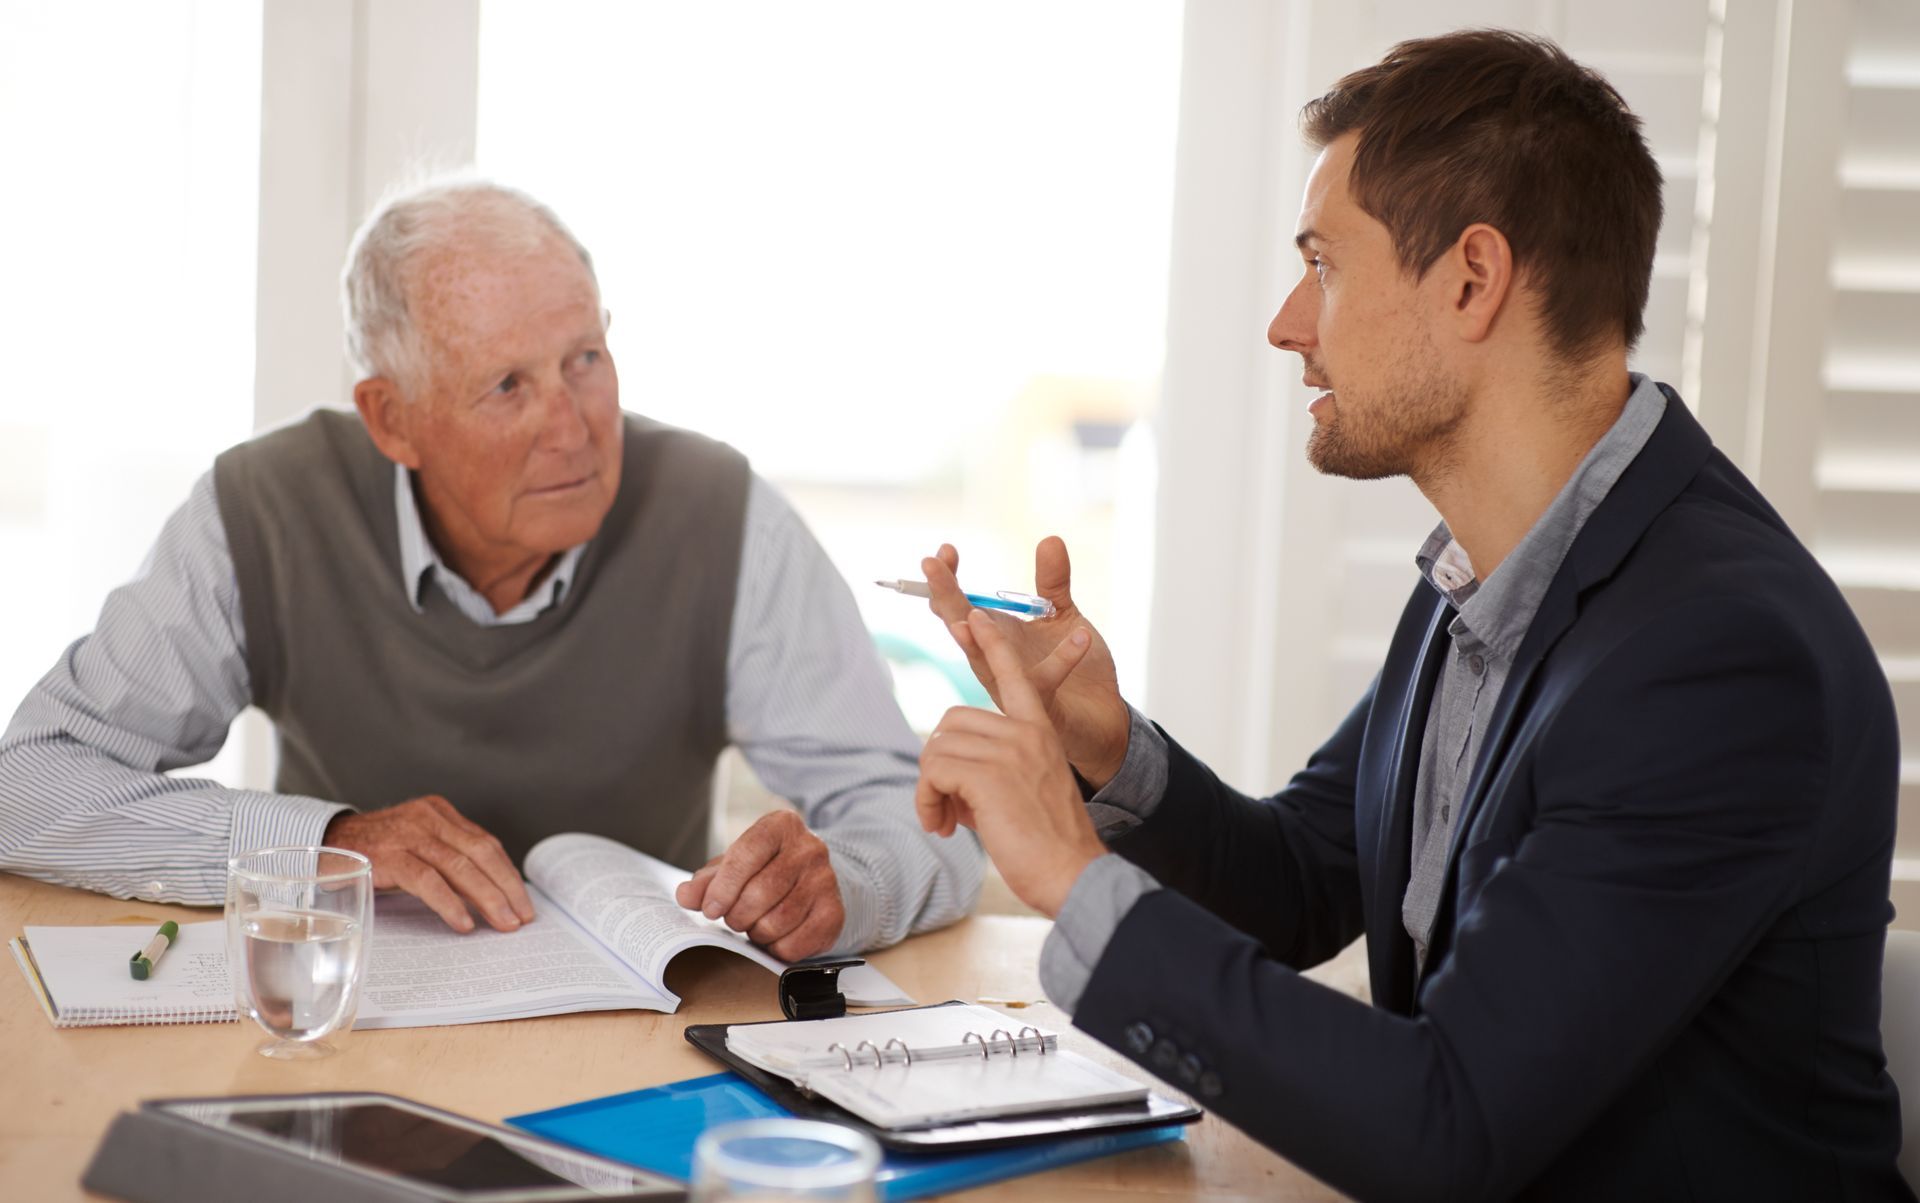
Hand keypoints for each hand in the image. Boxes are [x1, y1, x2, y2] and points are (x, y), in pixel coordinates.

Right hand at [323, 796, 535, 933]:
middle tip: (522, 917)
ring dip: (487, 898)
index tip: (523, 901)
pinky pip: (427, 880)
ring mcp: (408, 834)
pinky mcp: (388, 855)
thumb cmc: (373, 852)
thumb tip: (487, 895)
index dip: (507, 874)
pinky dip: (449, 903)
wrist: (321, 843)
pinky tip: (464, 923)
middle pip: (480, 853)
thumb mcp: (414, 846)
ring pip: (460, 866)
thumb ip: (446, 859)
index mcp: (439, 813)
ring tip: (503, 923)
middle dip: (506, 887)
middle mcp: (428, 818)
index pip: (486, 843)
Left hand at [674, 809, 845, 960]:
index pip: (746, 854)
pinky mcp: (835, 912)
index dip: (723, 887)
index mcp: (781, 826)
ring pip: (778, 920)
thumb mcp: (734, 866)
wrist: (811, 879)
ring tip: (755, 925)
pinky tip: (775, 938)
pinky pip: (797, 943)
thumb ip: (707, 881)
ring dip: (757, 932)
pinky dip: (777, 948)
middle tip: (734, 919)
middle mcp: (810, 848)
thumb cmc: (765, 870)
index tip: (710, 909)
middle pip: (761, 891)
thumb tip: (686, 895)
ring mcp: (826, 880)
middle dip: (738, 915)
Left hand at [915, 609, 1108, 916]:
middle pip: (951, 723)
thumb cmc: (1049, 846)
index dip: (991, 646)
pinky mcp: (989, 774)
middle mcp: (1026, 732)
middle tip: (947, 809)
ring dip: (929, 789)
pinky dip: (926, 800)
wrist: (1074, 874)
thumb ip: (994, 770)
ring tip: (945, 823)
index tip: (974, 617)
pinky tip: (943, 827)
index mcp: (1040, 731)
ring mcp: (1009, 750)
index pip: (1014, 676)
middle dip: (938, 766)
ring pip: (937, 747)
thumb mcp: (1026, 793)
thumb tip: (948, 775)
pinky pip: (933, 770)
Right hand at [922, 537, 1130, 787]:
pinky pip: (1045, 682)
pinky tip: (1081, 634)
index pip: (959, 606)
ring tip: (972, 614)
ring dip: (977, 638)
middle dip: (944, 597)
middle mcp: (995, 662)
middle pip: (959, 627)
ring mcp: (1012, 687)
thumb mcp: (1063, 617)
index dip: (948, 579)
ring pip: (984, 662)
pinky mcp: (1040, 709)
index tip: (945, 550)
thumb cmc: (1077, 671)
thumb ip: (1053, 582)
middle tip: (930, 565)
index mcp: (996, 637)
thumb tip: (1049, 539)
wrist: (1103, 721)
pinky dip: (1064, 658)